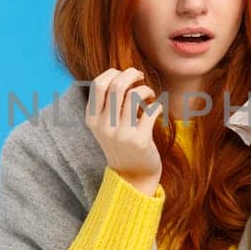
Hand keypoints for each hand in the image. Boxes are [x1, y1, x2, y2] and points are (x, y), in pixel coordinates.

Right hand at [84, 67, 164, 193]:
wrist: (132, 176)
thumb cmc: (122, 144)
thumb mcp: (106, 126)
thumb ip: (109, 103)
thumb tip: (123, 74)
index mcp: (92, 119)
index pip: (99, 84)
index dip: (114, 73)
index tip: (125, 75)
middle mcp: (104, 126)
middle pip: (116, 85)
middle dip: (131, 73)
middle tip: (140, 76)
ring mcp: (121, 134)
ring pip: (134, 95)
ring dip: (146, 89)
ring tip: (150, 95)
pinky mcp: (140, 140)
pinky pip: (151, 110)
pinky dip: (158, 105)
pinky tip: (158, 109)